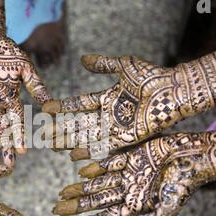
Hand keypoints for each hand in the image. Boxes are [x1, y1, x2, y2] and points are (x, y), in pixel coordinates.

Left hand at [0, 33, 50, 166]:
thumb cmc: (6, 50)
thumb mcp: (24, 67)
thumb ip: (35, 85)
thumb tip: (49, 103)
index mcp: (11, 97)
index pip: (16, 121)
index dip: (19, 136)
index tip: (23, 152)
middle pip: (1, 128)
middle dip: (5, 145)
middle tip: (8, 163)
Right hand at [42, 54, 181, 159]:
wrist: (173, 91)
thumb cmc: (151, 77)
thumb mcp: (124, 66)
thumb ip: (103, 64)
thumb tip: (82, 59)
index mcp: (107, 98)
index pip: (79, 104)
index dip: (63, 107)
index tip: (46, 108)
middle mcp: (108, 115)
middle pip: (79, 124)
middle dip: (60, 130)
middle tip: (42, 134)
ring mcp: (116, 128)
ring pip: (86, 137)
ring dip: (69, 142)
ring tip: (51, 146)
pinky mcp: (126, 138)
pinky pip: (103, 146)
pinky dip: (88, 151)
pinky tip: (73, 156)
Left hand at [52, 123, 215, 215]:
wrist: (195, 155)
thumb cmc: (185, 182)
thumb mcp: (168, 207)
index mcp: (136, 205)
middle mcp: (129, 190)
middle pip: (97, 200)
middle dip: (77, 205)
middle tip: (55, 209)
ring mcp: (129, 173)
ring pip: (99, 183)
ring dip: (81, 187)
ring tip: (62, 192)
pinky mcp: (131, 156)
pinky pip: (109, 163)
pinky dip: (95, 166)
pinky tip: (80, 170)